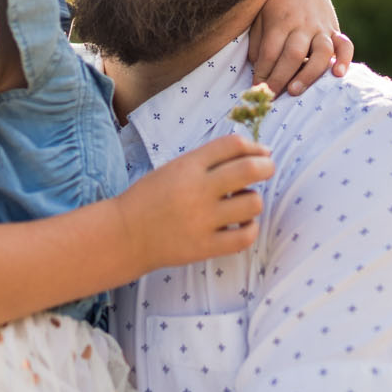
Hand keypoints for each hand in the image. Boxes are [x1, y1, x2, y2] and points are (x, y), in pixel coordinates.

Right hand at [111, 133, 273, 271]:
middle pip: (250, 169)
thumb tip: (256, 153)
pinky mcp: (205, 247)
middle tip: (266, 170)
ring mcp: (202, 220)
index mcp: (188, 166)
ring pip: (253, 203)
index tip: (261, 152)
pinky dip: (250, 228)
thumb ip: (208, 160)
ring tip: (241, 203)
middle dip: (267, 166)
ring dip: (253, 200)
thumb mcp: (174, 168)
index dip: (254, 146)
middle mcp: (197, 190)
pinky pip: (246, 236)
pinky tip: (241, 224)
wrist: (125, 235)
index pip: (232, 145)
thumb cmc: (152, 198)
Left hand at [252, 26, 353, 97]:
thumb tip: (259, 68)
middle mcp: (302, 24)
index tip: (256, 89)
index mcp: (280, 20)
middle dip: (280, 78)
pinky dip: (345, 59)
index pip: (270, 52)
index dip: (262, 73)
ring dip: (308, 74)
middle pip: (293, 54)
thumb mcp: (258, 16)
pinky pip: (345, 45)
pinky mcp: (334, 29)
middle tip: (270, 96)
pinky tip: (338, 74)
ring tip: (295, 91)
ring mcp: (321, 27)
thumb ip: (257, 42)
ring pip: (320, 52)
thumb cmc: (273, 3)